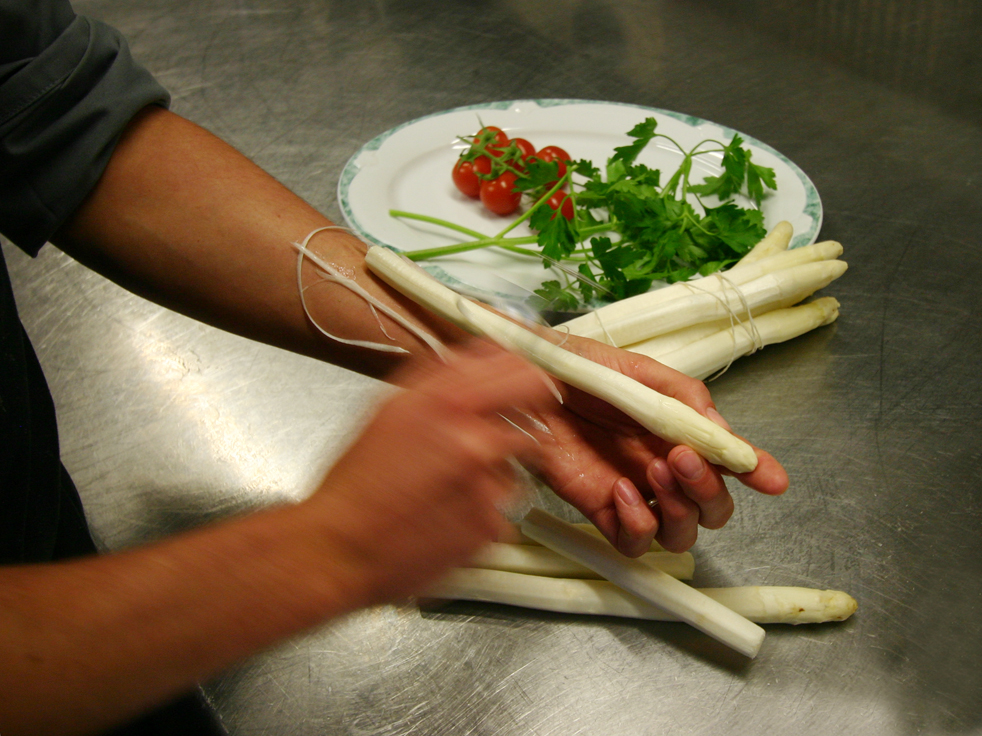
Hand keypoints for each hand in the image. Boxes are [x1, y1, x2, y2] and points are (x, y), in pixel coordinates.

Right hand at [304, 342, 555, 606]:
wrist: (340, 549)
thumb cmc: (356, 485)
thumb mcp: (389, 411)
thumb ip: (439, 381)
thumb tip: (480, 358)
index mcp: (440, 400)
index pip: (514, 363)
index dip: (525, 368)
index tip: (525, 376)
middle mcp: (470, 435)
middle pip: (535, 399)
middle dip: (530, 405)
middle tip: (513, 420)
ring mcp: (486, 481)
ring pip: (523, 457)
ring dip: (500, 465)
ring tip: (455, 483)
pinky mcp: (492, 523)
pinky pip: (506, 504)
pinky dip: (485, 507)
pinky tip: (450, 514)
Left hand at [522, 334, 787, 555]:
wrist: (526, 381)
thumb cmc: (580, 369)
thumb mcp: (636, 371)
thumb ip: (682, 398)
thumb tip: (721, 432)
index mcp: (679, 432)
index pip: (729, 461)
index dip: (756, 471)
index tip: (772, 479)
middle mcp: (663, 468)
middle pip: (712, 507)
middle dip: (709, 490)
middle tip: (682, 458)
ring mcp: (635, 492)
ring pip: (680, 532)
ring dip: (680, 511)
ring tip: (654, 472)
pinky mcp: (599, 510)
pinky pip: (633, 541)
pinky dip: (638, 526)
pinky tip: (623, 493)